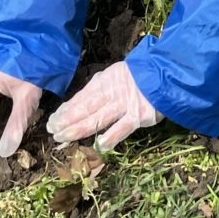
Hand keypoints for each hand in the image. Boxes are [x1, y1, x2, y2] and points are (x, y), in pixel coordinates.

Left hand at [46, 61, 161, 150]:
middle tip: (52, 131)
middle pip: (86, 108)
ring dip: (79, 129)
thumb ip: (102, 88)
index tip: (53, 119)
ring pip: (97, 118)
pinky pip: (121, 128)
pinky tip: (97, 145)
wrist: (167, 72)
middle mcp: (112, 92)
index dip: (67, 109)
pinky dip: (110, 137)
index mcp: (106, 81)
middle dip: (67, 120)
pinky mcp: (139, 116)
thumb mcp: (117, 75)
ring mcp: (125, 104)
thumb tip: (79, 104)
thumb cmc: (141, 76)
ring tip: (63, 138)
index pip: (82, 97)